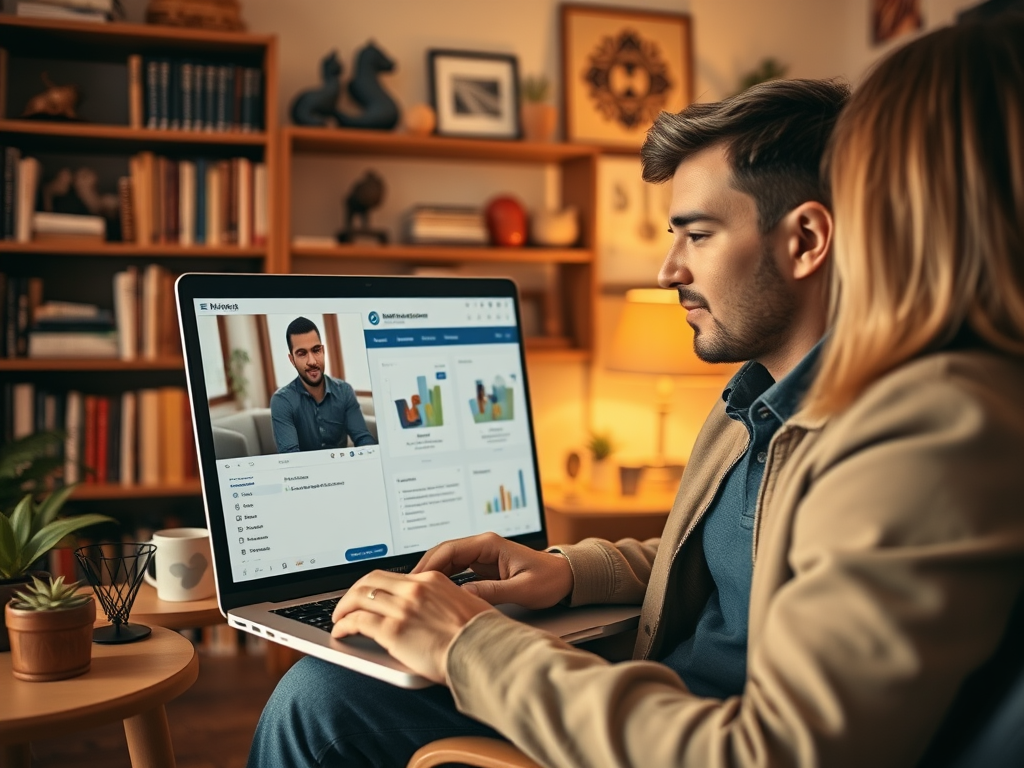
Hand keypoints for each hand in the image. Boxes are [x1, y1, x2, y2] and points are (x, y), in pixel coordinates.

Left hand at [331, 570, 493, 683]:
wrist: (484, 652)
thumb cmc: (481, 636)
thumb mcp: (465, 606)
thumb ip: (445, 603)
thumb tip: (436, 613)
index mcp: (432, 580)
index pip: (393, 576)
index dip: (374, 585)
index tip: (368, 595)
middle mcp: (415, 589)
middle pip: (370, 580)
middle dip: (353, 592)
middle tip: (346, 605)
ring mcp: (403, 608)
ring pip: (359, 598)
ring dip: (344, 608)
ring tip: (339, 618)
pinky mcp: (393, 630)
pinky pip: (358, 622)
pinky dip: (344, 625)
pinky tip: (341, 632)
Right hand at [412, 532, 573, 609]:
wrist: (565, 578)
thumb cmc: (549, 580)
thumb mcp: (522, 589)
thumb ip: (493, 592)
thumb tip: (464, 596)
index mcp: (490, 544)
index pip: (450, 549)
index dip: (430, 564)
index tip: (416, 581)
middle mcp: (482, 546)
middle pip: (443, 554)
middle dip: (424, 571)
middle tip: (408, 590)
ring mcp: (481, 556)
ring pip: (446, 563)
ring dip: (431, 577)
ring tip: (416, 595)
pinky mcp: (481, 567)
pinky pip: (455, 571)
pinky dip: (442, 582)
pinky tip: (434, 596)